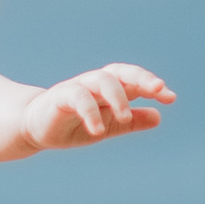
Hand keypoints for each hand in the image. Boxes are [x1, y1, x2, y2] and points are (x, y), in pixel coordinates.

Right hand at [17, 63, 175, 150]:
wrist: (35, 129)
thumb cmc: (74, 125)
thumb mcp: (108, 126)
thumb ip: (131, 122)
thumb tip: (158, 117)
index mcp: (109, 88)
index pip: (133, 78)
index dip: (151, 84)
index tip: (170, 97)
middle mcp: (95, 83)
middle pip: (120, 72)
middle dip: (141, 78)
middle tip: (158, 90)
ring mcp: (78, 87)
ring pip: (101, 80)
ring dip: (117, 96)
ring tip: (125, 117)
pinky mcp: (60, 97)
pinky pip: (77, 98)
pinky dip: (90, 113)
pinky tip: (97, 131)